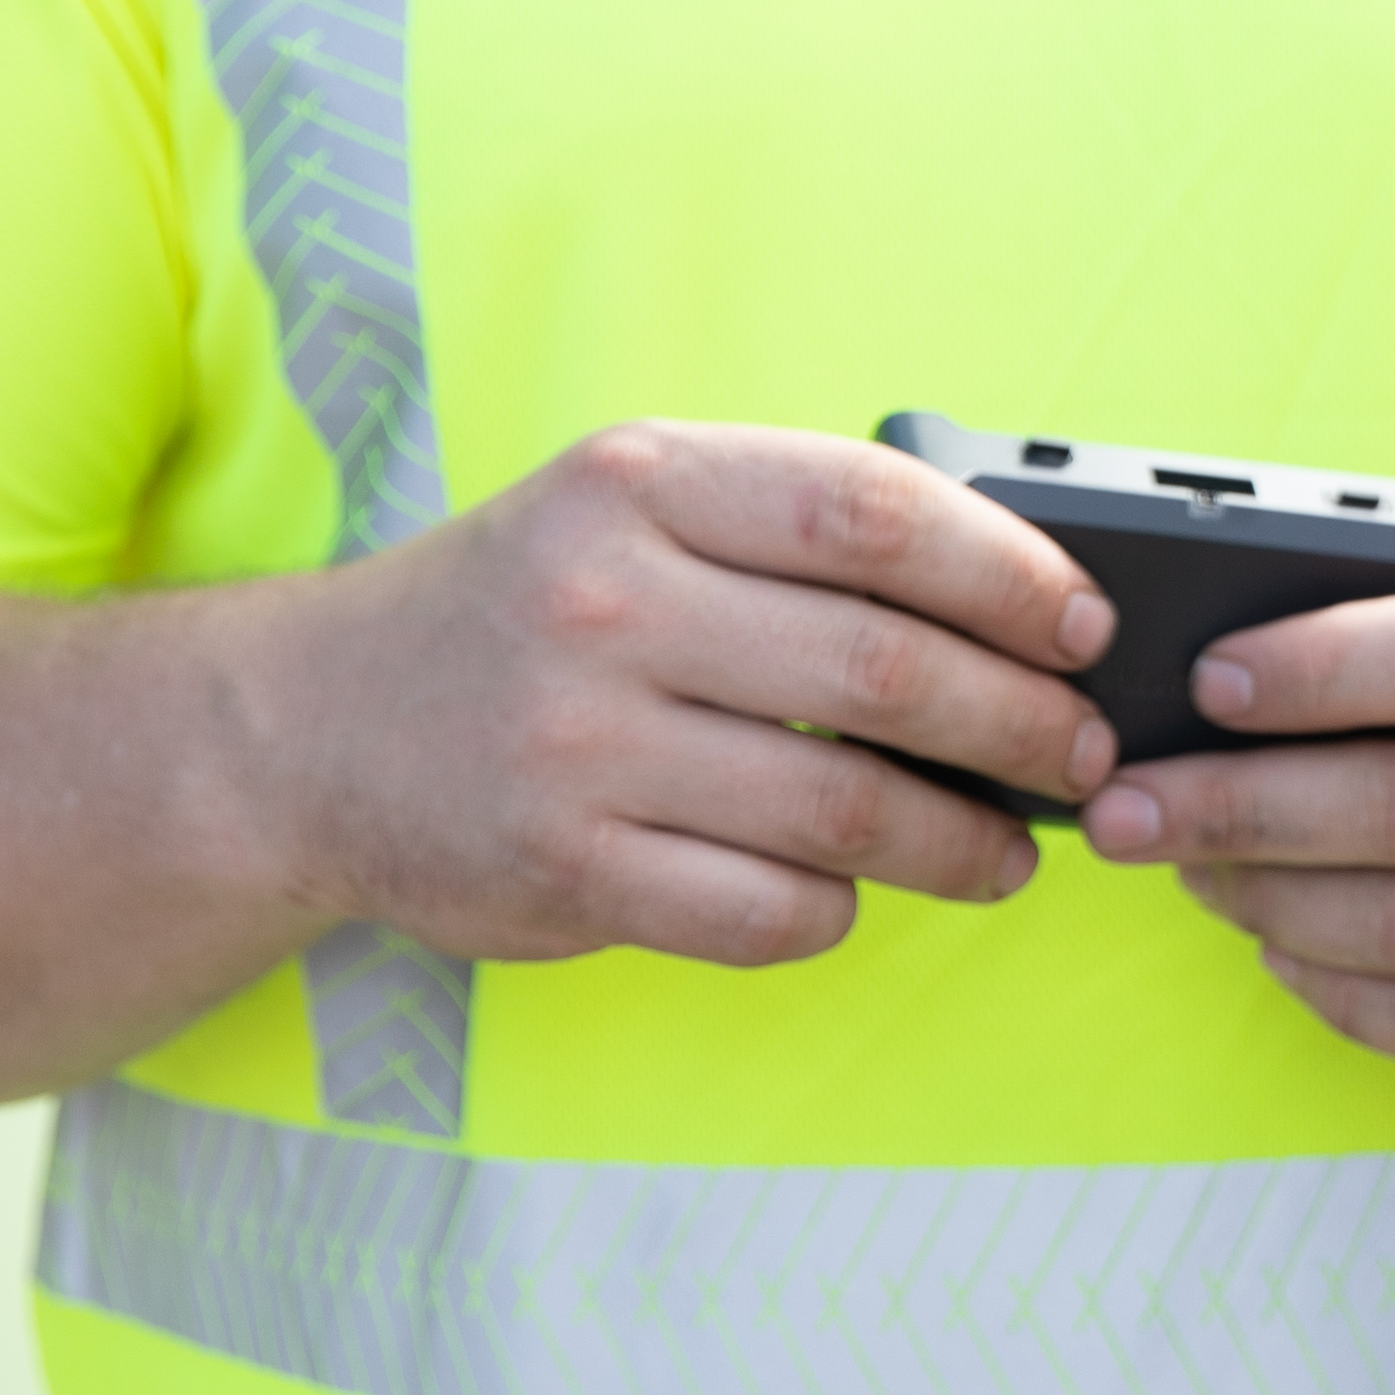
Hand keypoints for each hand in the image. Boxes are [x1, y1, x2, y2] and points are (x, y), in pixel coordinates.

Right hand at [221, 422, 1116, 970]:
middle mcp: (607, 603)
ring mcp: (580, 747)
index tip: (1086, 623)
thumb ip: (793, 531)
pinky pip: (766, 911)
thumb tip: (1021, 600)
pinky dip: (841, 907)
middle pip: (886, 671)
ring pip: (844, 810)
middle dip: (1022, 722)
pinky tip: (859, 889)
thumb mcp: (632, 508)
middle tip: (1080, 750)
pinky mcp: (565, 874)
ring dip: (964, 841)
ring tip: (1012, 846)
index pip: (874, 515)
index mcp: (641, 484)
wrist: (308, 730)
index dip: (1009, 573)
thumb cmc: (524, 606)